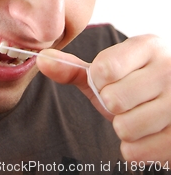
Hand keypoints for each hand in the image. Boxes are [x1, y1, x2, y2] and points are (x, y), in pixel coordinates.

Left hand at [37, 35, 170, 163]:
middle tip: (128, 100)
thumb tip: (41, 58)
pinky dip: (136, 149)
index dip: (98, 81)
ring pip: (125, 128)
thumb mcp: (107, 72)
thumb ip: (74, 67)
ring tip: (139, 115)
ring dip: (124, 128)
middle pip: (112, 100)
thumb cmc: (135, 84)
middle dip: (112, 106)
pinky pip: (137, 153)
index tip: (110, 79)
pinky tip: (149, 133)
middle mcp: (168, 69)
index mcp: (148, 46)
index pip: (103, 68)